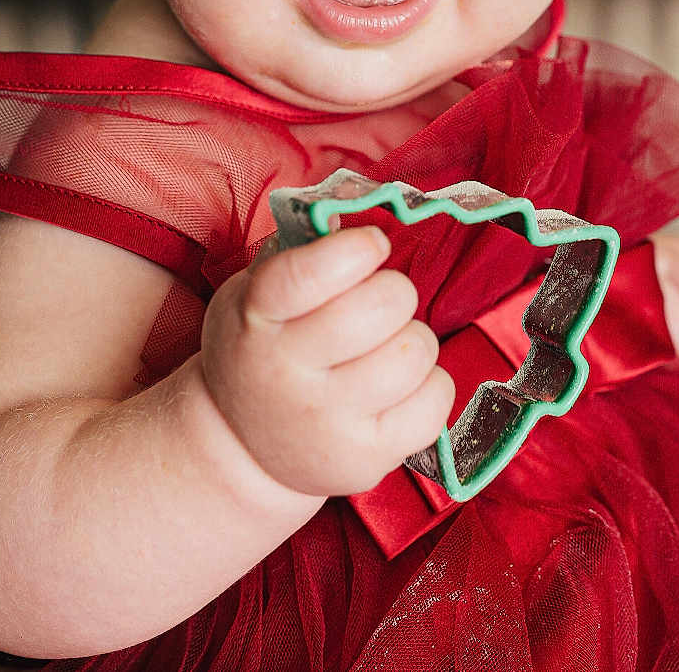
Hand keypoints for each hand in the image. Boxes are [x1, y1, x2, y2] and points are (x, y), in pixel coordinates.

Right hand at [200, 226, 455, 496]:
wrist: (242, 446)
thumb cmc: (260, 348)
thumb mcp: (251, 294)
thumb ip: (296, 253)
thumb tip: (347, 218)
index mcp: (256, 320)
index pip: (308, 275)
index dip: (355, 250)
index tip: (373, 245)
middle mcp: (287, 376)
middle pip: (380, 308)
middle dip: (393, 291)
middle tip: (379, 303)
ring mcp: (328, 423)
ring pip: (416, 351)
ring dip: (412, 337)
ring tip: (385, 347)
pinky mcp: (366, 459)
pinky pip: (436, 399)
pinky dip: (429, 384)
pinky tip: (397, 386)